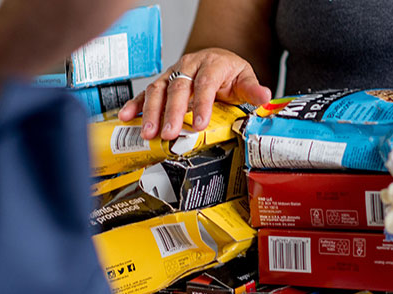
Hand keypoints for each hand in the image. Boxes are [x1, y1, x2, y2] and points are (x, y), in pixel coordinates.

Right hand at [118, 48, 271, 139]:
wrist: (217, 60)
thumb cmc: (230, 73)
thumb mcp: (245, 79)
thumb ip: (253, 91)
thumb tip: (265, 96)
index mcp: (212, 64)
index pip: (205, 84)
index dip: (202, 104)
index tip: (200, 124)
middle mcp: (190, 66)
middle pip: (179, 88)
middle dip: (173, 113)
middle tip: (169, 134)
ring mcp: (174, 73)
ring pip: (159, 89)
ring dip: (151, 111)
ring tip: (148, 132)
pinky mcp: (163, 81)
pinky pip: (147, 92)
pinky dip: (135, 104)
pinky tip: (127, 117)